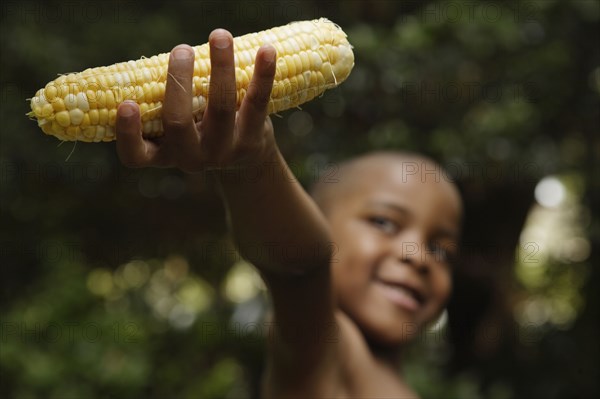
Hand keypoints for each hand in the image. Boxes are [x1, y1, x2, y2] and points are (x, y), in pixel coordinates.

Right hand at [116, 29, 276, 172]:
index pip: (136, 155)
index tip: (127, 104)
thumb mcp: (177, 124)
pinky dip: (263, 74)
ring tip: (219, 35)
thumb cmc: (199, 128)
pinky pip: (257, 103)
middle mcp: (190, 158)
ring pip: (221, 107)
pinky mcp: (252, 142)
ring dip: (220, 66)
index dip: (128, 134)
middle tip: (181, 49)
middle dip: (178, 82)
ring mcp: (223, 152)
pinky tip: (267, 49)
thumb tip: (166, 54)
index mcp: (163, 153)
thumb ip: (165, 100)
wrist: (244, 158)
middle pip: (178, 122)